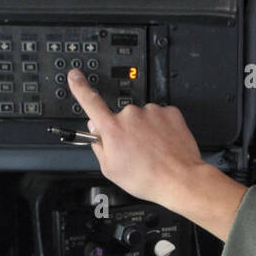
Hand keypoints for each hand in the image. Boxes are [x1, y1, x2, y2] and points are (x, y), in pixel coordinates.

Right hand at [67, 67, 203, 207]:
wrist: (179, 180)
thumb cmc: (147, 178)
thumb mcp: (111, 170)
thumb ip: (99, 147)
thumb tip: (97, 133)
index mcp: (113, 128)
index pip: (90, 101)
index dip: (80, 87)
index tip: (75, 76)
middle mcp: (131, 115)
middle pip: (121, 118)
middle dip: (125, 131)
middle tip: (135, 152)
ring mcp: (152, 111)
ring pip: (142, 118)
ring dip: (145, 131)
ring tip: (152, 151)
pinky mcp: (170, 112)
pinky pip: (160, 118)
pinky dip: (161, 129)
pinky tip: (163, 145)